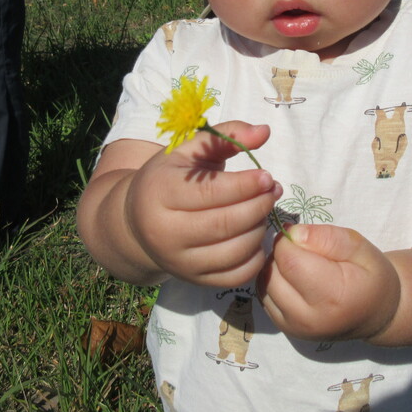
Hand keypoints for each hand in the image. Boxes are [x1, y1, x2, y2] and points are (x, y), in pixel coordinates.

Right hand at [124, 121, 281, 286]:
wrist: (137, 222)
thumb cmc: (170, 178)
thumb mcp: (190, 150)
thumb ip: (226, 136)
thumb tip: (264, 131)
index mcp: (160, 193)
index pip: (211, 192)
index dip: (246, 185)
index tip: (267, 176)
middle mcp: (165, 232)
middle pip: (226, 223)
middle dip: (258, 205)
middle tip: (274, 190)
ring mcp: (179, 262)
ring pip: (235, 250)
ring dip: (260, 228)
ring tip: (264, 209)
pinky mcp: (194, 280)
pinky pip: (237, 275)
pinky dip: (256, 255)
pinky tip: (255, 234)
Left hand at [258, 224, 400, 341]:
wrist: (376, 314)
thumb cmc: (371, 277)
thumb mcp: (360, 248)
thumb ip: (328, 238)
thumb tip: (293, 233)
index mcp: (332, 296)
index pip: (289, 259)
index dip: (290, 239)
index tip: (304, 236)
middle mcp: (309, 318)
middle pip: (272, 272)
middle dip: (281, 253)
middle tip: (303, 250)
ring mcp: (294, 328)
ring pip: (264, 285)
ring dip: (274, 268)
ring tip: (299, 263)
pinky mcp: (286, 330)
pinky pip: (265, 297)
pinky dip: (273, 282)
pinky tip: (293, 278)